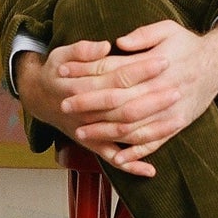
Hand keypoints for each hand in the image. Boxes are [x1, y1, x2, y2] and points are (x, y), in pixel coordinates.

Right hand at [15, 37, 173, 176]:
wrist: (38, 97)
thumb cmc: (56, 71)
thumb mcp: (62, 53)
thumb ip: (82, 50)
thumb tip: (104, 46)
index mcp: (81, 87)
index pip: (117, 77)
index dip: (141, 69)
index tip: (164, 60)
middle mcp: (86, 112)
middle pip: (125, 107)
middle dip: (154, 99)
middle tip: (179, 88)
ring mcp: (89, 131)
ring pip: (123, 134)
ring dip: (151, 129)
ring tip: (178, 120)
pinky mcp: (91, 143)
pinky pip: (112, 158)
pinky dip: (131, 165)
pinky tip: (150, 171)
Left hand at [17, 17, 217, 176]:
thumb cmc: (188, 45)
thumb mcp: (167, 29)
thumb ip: (142, 36)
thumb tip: (116, 43)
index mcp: (154, 66)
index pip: (112, 72)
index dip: (87, 75)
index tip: (64, 75)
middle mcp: (160, 90)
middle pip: (117, 102)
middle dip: (88, 106)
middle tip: (64, 107)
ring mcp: (169, 110)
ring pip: (131, 126)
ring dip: (104, 131)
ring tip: (81, 132)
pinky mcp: (177, 124)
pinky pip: (153, 142)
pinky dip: (135, 152)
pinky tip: (117, 156)